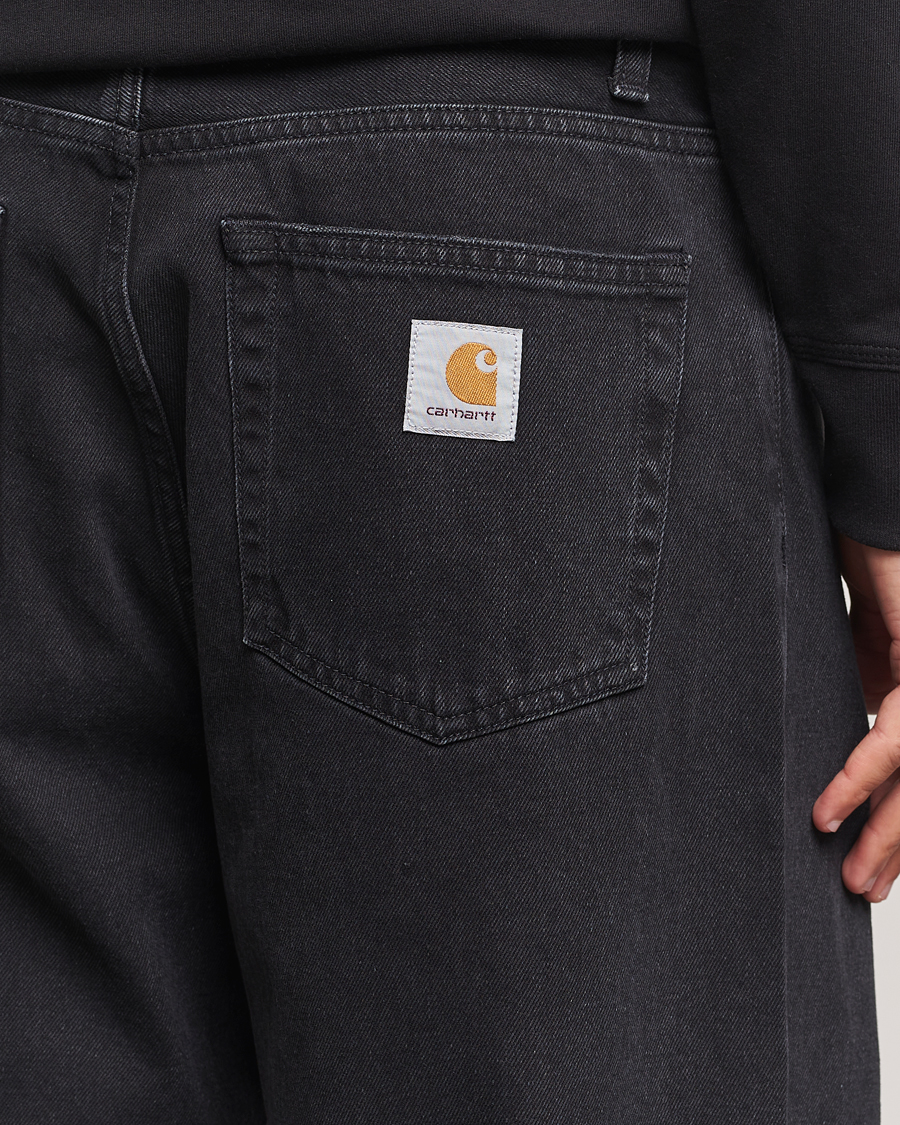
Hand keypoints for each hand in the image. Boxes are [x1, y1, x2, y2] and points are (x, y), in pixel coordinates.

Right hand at [811, 532, 899, 901]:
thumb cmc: (863, 565)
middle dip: (896, 842)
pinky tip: (832, 808)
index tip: (870, 862)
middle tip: (864, 887)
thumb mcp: (855, 644)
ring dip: (887, 829)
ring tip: (856, 875)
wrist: (875, 505)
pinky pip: (898, 731)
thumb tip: (847, 743)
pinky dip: (862, 773)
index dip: (897, 821)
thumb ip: (861, 688)